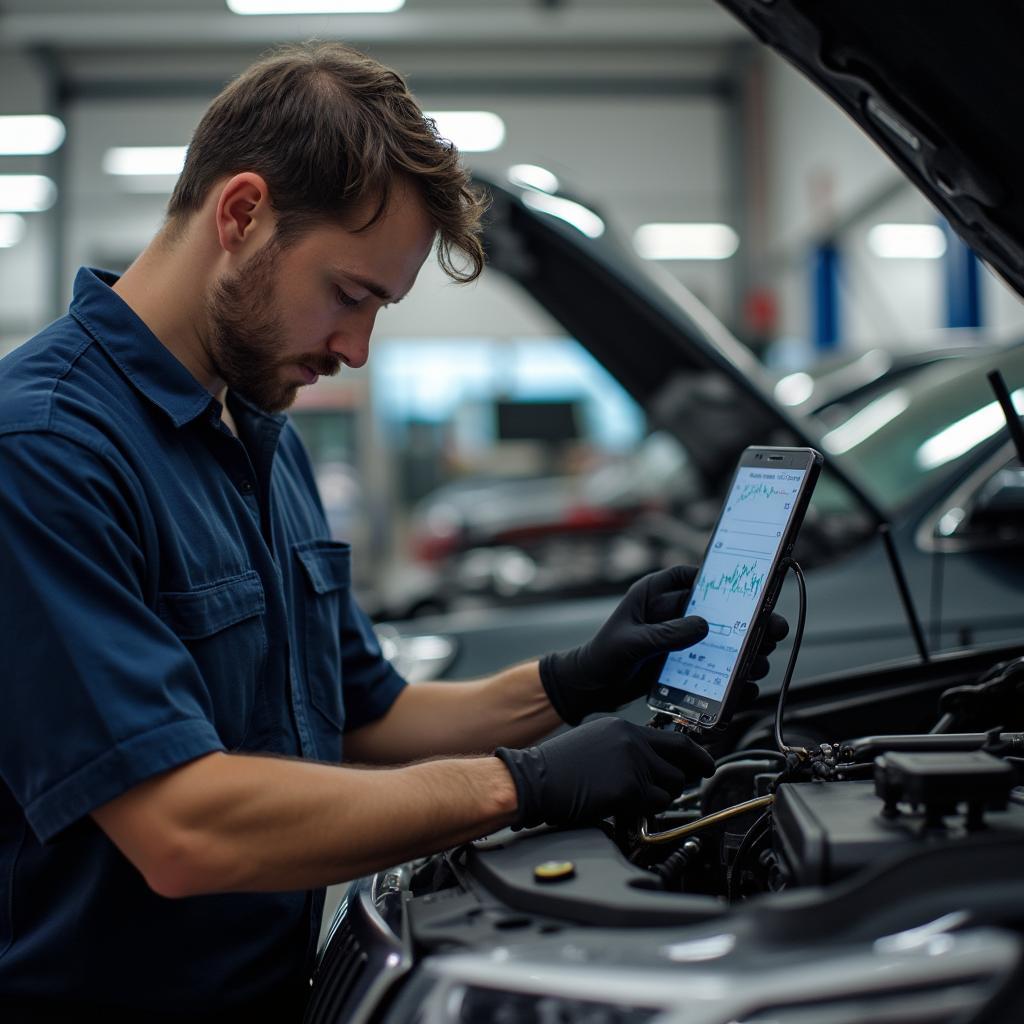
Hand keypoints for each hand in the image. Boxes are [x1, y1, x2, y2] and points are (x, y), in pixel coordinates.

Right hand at [495, 718, 714, 828]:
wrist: (533, 780)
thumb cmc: (557, 767)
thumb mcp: (595, 742)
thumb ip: (626, 748)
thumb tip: (653, 765)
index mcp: (624, 728)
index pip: (675, 740)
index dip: (697, 756)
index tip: (706, 766)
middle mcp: (633, 741)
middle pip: (679, 766)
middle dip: (677, 783)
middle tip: (664, 792)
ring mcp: (632, 764)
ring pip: (670, 789)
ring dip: (657, 799)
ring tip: (631, 800)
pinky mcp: (628, 788)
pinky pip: (653, 806)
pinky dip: (642, 812)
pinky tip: (620, 807)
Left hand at [539, 565, 789, 724]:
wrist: (589, 690)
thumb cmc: (601, 658)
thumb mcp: (630, 644)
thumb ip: (664, 635)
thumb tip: (704, 626)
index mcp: (654, 595)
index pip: (689, 577)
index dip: (718, 577)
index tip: (750, 586)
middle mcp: (671, 614)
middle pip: (718, 611)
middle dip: (748, 621)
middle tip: (774, 631)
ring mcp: (680, 641)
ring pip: (722, 641)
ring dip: (745, 652)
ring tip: (761, 664)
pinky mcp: (684, 665)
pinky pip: (713, 668)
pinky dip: (730, 678)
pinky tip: (745, 687)